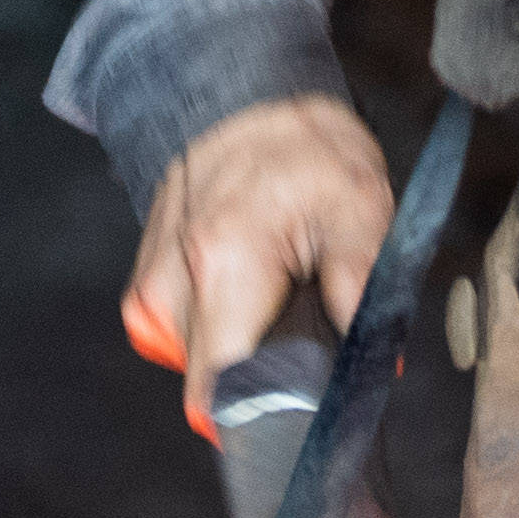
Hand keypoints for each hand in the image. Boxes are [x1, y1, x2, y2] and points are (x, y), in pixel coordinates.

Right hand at [123, 94, 389, 436]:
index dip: (264, 416)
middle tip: (305, 336)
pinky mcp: (144, 287)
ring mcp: (151, 285)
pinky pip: (183, 339)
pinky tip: (243, 290)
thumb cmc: (307, 152)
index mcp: (226, 259)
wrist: (244, 98)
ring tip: (274, 299)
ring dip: (241, 350)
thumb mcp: (362, 205)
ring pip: (198, 365)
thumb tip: (374, 362)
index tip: (298, 419)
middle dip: (264, 379)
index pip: (224, 387)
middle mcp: (174, 278)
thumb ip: (363, 285)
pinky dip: (218, 329)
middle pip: (215, 384)